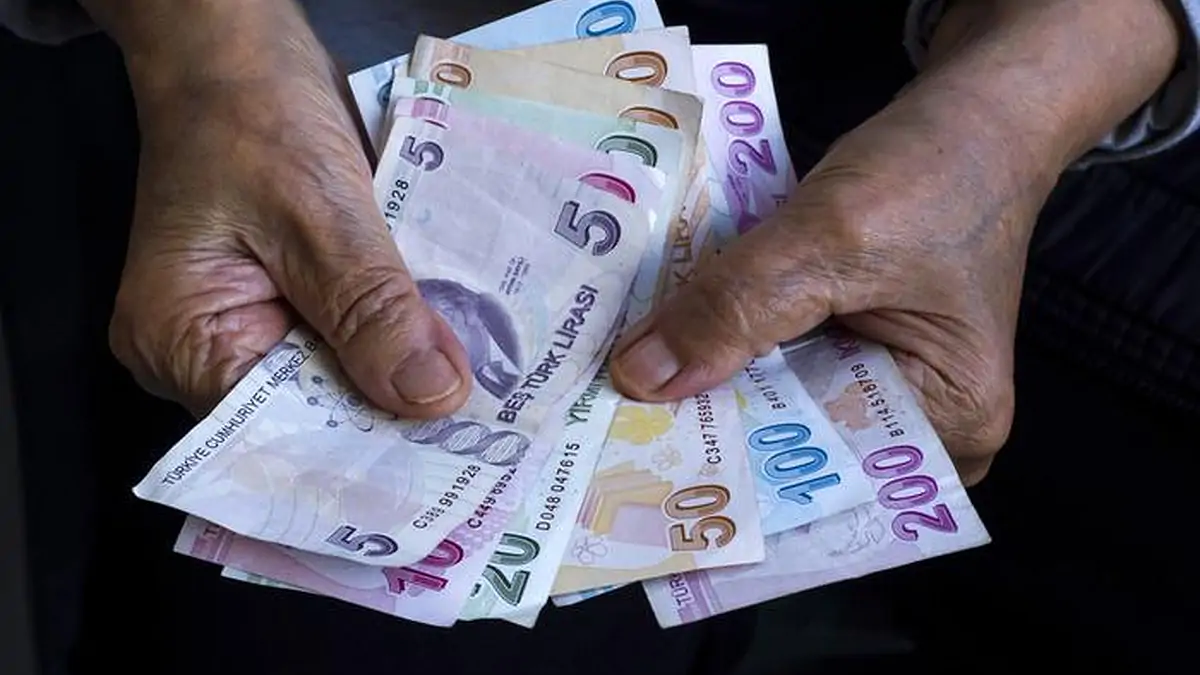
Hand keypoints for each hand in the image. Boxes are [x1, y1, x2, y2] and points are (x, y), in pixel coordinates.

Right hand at [99, 2, 471, 416]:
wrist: (240, 47)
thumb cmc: (253, 112)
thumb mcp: (316, 211)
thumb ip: (370, 309)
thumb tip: (432, 399)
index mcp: (182, 341)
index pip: (276, 435)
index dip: (360, 455)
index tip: (443, 472)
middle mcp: (210, 349)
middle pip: (312, 416)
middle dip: (393, 421)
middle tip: (485, 447)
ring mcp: (252, 324)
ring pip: (341, 377)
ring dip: (406, 379)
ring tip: (487, 407)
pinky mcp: (293, 299)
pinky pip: (352, 337)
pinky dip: (399, 338)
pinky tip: (460, 350)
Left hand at [611, 108, 1033, 484]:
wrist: (974, 113)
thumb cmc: (933, 169)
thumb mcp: (832, 235)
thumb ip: (738, 305)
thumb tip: (641, 378)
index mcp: (952, 423)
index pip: (826, 477)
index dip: (732, 475)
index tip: (638, 474)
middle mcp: (923, 425)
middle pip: (797, 450)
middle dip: (709, 434)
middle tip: (609, 437)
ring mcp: (885, 386)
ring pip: (777, 404)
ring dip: (708, 387)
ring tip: (618, 399)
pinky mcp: (852, 348)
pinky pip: (778, 364)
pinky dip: (727, 348)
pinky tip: (660, 347)